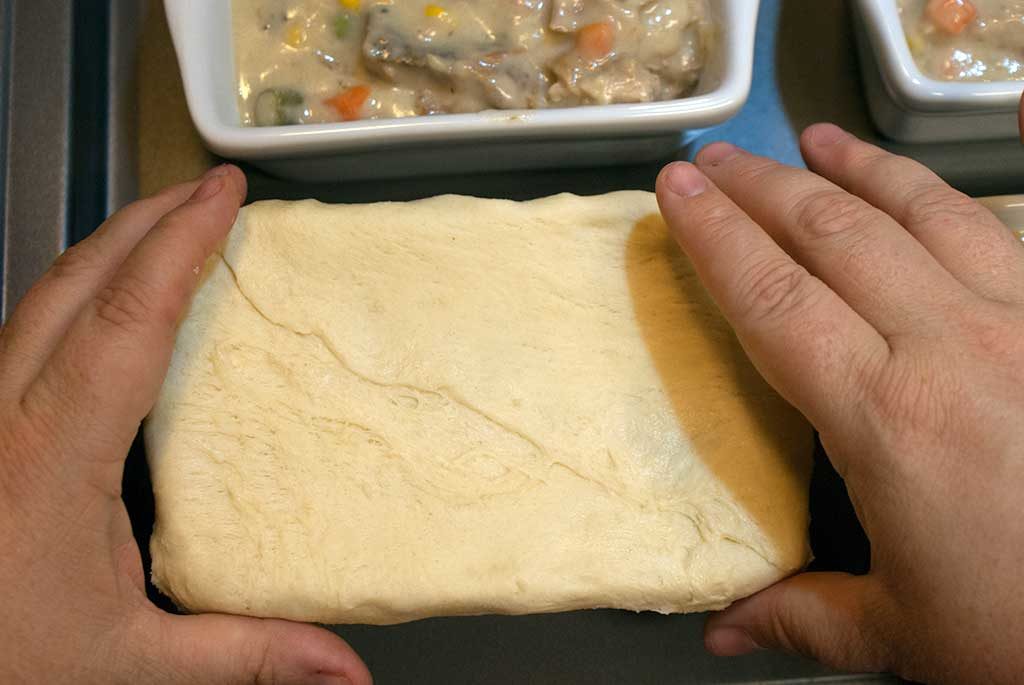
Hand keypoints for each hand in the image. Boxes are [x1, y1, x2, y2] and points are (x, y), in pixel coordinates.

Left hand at [0, 166, 371, 684]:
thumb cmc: (5, 661)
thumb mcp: (130, 663)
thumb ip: (246, 654)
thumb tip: (347, 672)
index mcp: (49, 458)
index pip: (127, 319)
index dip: (179, 244)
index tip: (223, 191)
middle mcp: (3, 415)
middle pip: (76, 279)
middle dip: (146, 218)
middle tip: (208, 189)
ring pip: (43, 294)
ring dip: (112, 248)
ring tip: (171, 226)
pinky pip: (27, 326)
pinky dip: (82, 290)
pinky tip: (111, 303)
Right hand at [655, 114, 1023, 680]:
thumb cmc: (1019, 632)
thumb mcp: (900, 635)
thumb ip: (799, 616)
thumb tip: (717, 630)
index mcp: (887, 416)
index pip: (774, 300)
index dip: (715, 237)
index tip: (674, 190)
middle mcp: (950, 346)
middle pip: (835, 236)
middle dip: (763, 187)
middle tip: (713, 158)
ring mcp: (1019, 322)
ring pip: (923, 213)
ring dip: (857, 169)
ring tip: (813, 139)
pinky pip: (996, 233)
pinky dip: (945, 196)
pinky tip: (925, 187)